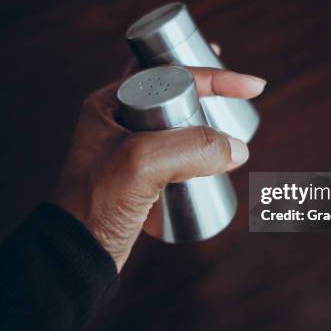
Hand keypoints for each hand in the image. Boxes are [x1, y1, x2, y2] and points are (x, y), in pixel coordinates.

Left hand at [53, 45, 265, 270]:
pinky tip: (213, 153)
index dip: (216, 77)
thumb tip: (237, 148)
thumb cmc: (96, 204)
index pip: (171, 76)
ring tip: (231, 119)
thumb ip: (193, 147)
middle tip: (240, 88)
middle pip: (174, 93)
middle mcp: (118, 119)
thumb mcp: (143, 163)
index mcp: (110, 103)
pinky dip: (197, 147)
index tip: (253, 86)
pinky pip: (175, 150)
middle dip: (208, 86)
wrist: (77, 254)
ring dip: (205, 117)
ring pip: (176, 121)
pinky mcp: (139, 174)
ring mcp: (128, 147)